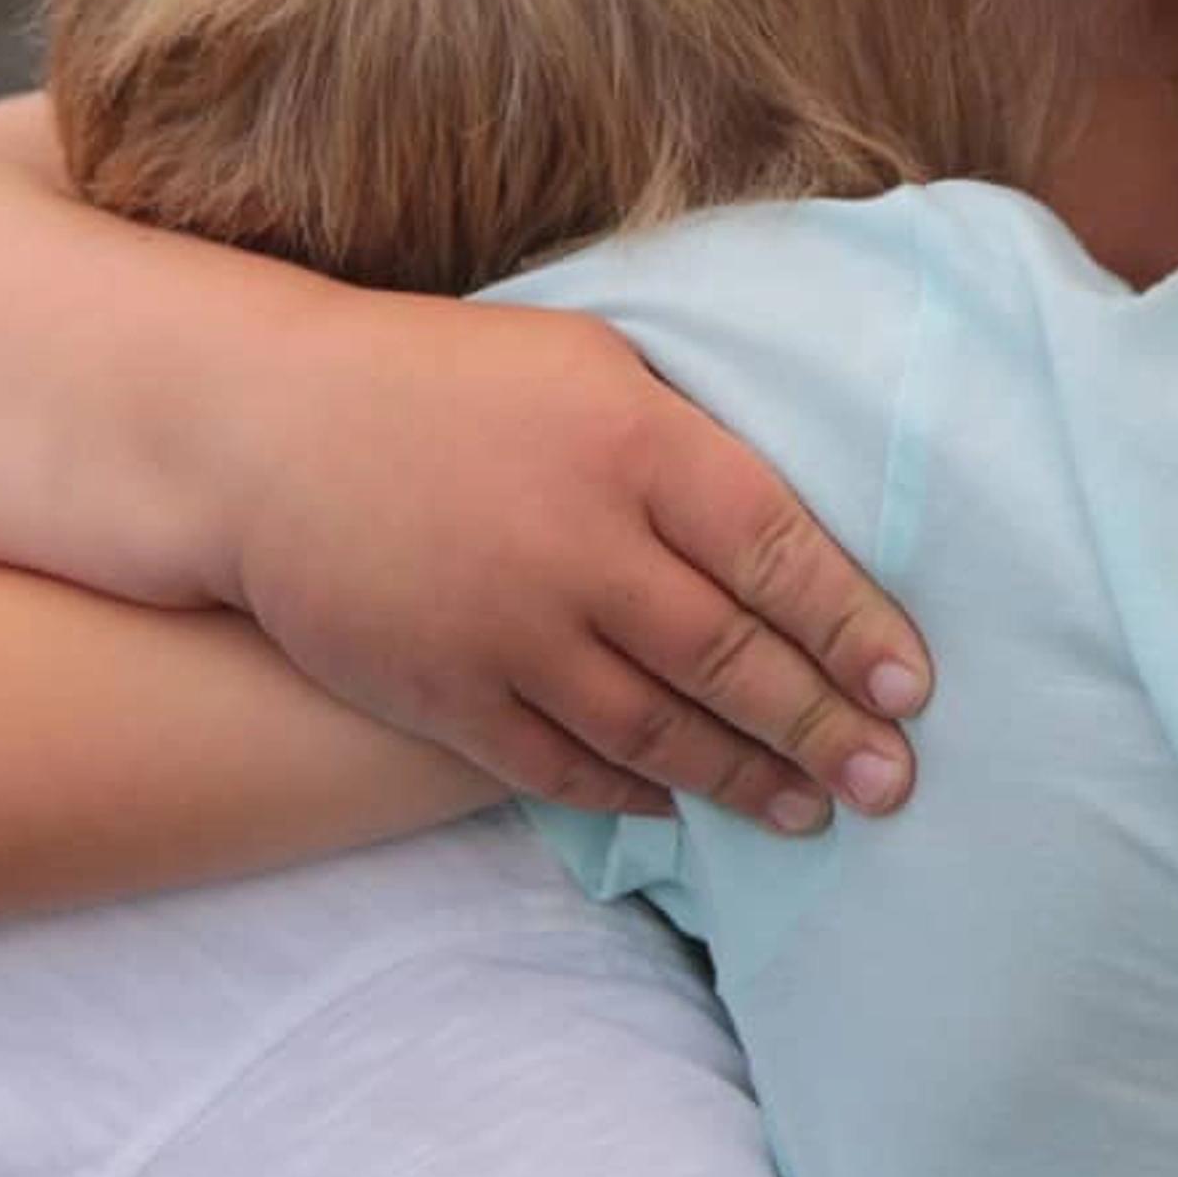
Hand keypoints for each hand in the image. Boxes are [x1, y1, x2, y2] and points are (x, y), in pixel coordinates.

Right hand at [214, 298, 929, 828]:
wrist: (262, 430)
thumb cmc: (453, 380)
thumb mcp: (595, 365)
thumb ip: (693, 444)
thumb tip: (803, 524)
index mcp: (634, 444)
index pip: (775, 549)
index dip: (854, 626)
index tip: (915, 687)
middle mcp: (579, 544)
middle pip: (728, 656)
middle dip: (822, 727)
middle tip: (893, 782)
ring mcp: (506, 629)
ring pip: (653, 729)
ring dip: (741, 779)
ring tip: (811, 811)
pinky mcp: (442, 691)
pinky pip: (556, 765)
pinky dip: (628, 793)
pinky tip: (682, 808)